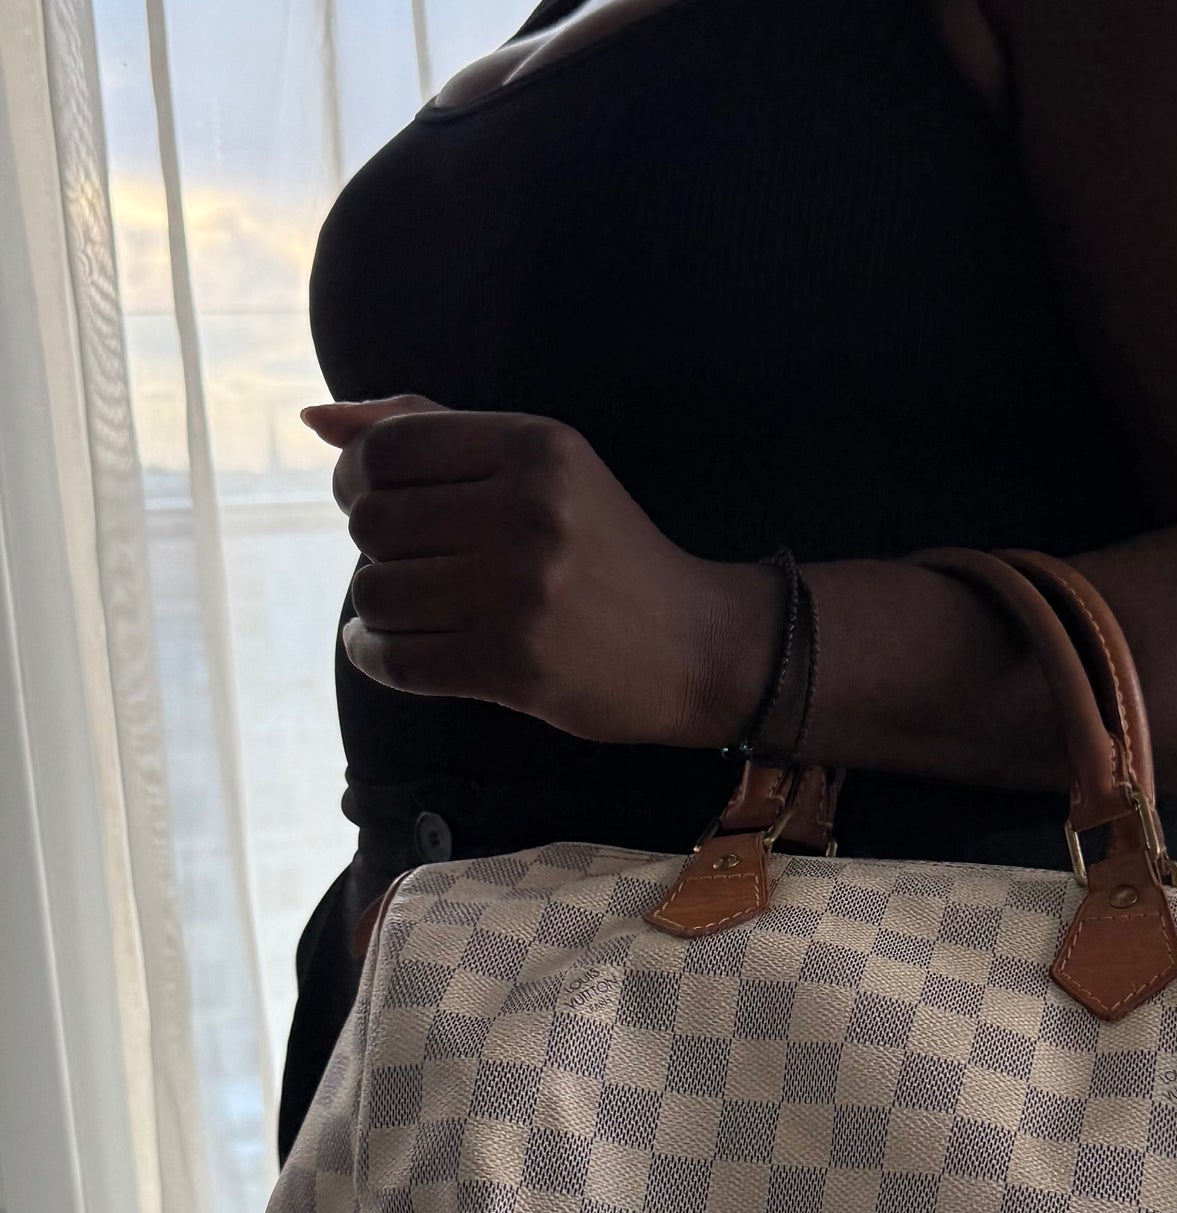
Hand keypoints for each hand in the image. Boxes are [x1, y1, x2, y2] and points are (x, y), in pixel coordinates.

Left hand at [300, 394, 773, 743]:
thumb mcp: (543, 468)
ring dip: (374, 606)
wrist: (699, 647)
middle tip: (409, 563)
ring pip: (375, 592)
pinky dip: (374, 655)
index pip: (388, 448)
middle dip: (372, 546)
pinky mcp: (517, 666)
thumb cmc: (607, 552)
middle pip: (372, 521)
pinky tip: (390, 650)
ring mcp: (524, 594)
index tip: (377, 502)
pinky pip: (396, 659)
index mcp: (539, 448)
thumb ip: (433, 430)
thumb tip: (315, 419)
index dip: (356, 476)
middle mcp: (531, 513)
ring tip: (409, 610)